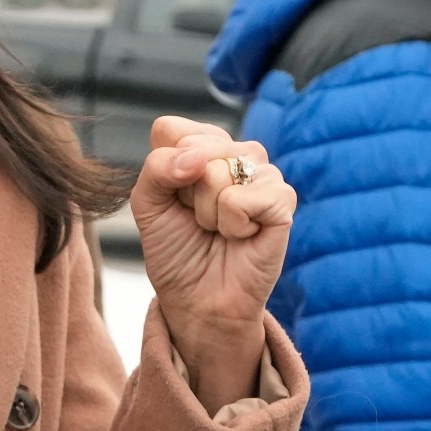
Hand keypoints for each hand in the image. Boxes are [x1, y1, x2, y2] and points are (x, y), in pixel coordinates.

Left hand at [129, 117, 294, 412]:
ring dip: (207, 211)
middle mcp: (235, 155)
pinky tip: (242, 236)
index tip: (173, 199)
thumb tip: (197, 159)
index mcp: (201, 149)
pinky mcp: (283, 201)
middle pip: (195, 147)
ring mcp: (263, 175)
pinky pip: (243, 197)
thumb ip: (157, 168)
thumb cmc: (177, 253)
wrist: (198, 301)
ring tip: (219, 229)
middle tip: (197, 219)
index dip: (163, 169)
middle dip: (185, 192)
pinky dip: (232, 224)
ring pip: (219, 170)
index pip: (171, 129)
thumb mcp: (147, 206)